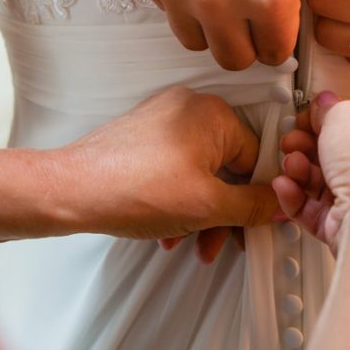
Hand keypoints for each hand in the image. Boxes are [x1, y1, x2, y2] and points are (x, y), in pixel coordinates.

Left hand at [56, 87, 277, 261]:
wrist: (70, 192)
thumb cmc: (130, 189)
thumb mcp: (207, 207)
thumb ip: (253, 207)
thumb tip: (278, 204)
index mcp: (213, 113)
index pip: (257, 158)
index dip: (257, 198)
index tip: (255, 225)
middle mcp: (190, 107)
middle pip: (228, 166)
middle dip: (224, 212)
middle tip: (220, 243)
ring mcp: (164, 119)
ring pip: (202, 171)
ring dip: (200, 212)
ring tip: (187, 242)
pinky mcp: (145, 135)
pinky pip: (178, 167)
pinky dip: (179, 198)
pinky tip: (168, 229)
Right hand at [126, 0, 310, 69]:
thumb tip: (286, 13)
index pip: (274, 53)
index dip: (278, 37)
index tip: (276, 21)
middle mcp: (218, 0)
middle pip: (231, 58)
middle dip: (244, 38)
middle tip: (247, 11)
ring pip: (191, 37)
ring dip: (206, 23)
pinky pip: (162, 2)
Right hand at [273, 92, 349, 254]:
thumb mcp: (347, 112)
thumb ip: (330, 108)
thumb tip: (323, 107)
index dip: (337, 113)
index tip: (313, 113)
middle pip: (342, 151)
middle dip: (309, 144)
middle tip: (295, 139)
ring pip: (327, 180)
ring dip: (301, 169)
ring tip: (293, 163)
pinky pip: (317, 210)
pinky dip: (297, 198)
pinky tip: (287, 186)